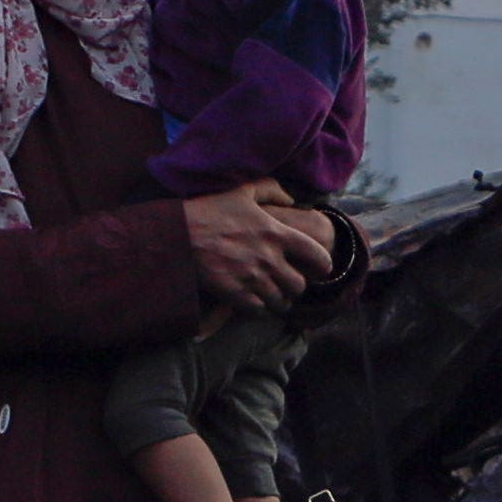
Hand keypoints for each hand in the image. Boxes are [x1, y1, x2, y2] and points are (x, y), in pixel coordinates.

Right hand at [182, 180, 326, 309]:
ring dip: (278, 300)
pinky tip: (252, 300)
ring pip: (281, 302)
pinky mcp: (235, 295)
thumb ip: (272, 189)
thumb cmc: (210, 209)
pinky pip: (259, 311)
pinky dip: (259, 309)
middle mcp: (269, 259)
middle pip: (300, 286)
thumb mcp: (243, 190)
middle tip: (287, 283)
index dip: (322, 266)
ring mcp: (252, 279)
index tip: (316, 269)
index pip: (318, 257)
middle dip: (296, 286)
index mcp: (277, 233)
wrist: (178, 234)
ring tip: (272, 295)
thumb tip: (293, 198)